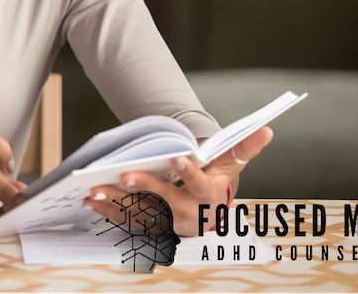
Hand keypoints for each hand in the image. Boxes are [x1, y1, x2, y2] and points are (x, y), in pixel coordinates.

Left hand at [81, 126, 273, 236]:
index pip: (200, 185)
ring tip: (96, 189)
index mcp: (210, 195)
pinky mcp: (151, 229)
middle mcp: (189, 213)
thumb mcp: (230, 164)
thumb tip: (267, 129)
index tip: (178, 158)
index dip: (190, 172)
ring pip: (142, 214)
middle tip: (124, 176)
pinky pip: (128, 222)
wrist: (207, 211)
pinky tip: (91, 201)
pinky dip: (109, 212)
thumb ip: (244, 147)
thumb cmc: (215, 179)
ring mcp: (168, 223)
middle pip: (166, 201)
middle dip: (145, 188)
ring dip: (118, 203)